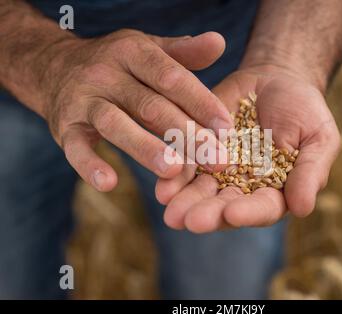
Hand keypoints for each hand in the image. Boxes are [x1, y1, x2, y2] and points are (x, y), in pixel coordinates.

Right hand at [39, 29, 231, 190]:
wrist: (55, 67)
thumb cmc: (117, 64)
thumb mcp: (147, 49)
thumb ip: (182, 52)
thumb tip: (220, 42)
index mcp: (132, 52)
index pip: (171, 77)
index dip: (201, 102)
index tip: (226, 129)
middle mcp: (106, 74)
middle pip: (150, 105)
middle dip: (186, 134)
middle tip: (215, 159)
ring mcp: (84, 101)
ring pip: (117, 125)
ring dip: (146, 148)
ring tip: (175, 171)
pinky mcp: (65, 127)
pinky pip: (76, 148)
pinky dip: (90, 166)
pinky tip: (109, 183)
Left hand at [156, 65, 340, 232]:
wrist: (275, 80)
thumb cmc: (304, 111)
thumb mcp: (318, 138)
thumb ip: (310, 172)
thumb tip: (302, 209)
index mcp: (274, 190)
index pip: (262, 207)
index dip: (247, 212)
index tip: (232, 213)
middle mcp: (243, 187)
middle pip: (224, 204)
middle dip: (205, 212)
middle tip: (186, 220)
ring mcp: (218, 169)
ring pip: (199, 189)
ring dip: (183, 199)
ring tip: (167, 206)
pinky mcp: (198, 148)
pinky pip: (184, 161)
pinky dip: (173, 173)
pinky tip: (161, 182)